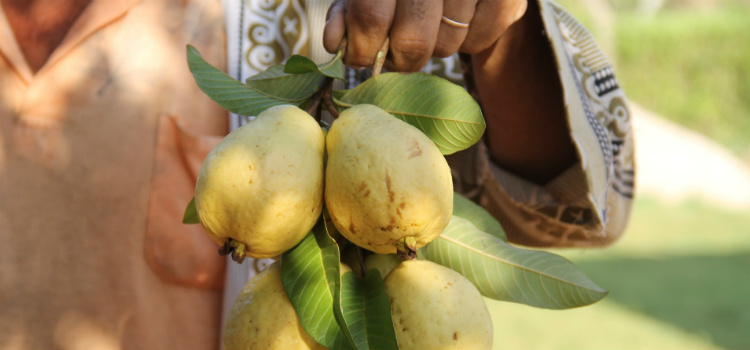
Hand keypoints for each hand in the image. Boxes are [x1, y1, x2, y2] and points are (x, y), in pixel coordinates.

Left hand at [323, 0, 526, 71]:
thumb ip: (350, 8)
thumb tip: (333, 42)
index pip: (371, 16)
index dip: (361, 48)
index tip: (358, 55)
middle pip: (413, 42)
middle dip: (399, 57)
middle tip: (396, 48)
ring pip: (446, 47)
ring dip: (435, 46)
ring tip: (435, 21)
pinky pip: (479, 42)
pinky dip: (469, 40)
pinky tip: (462, 18)